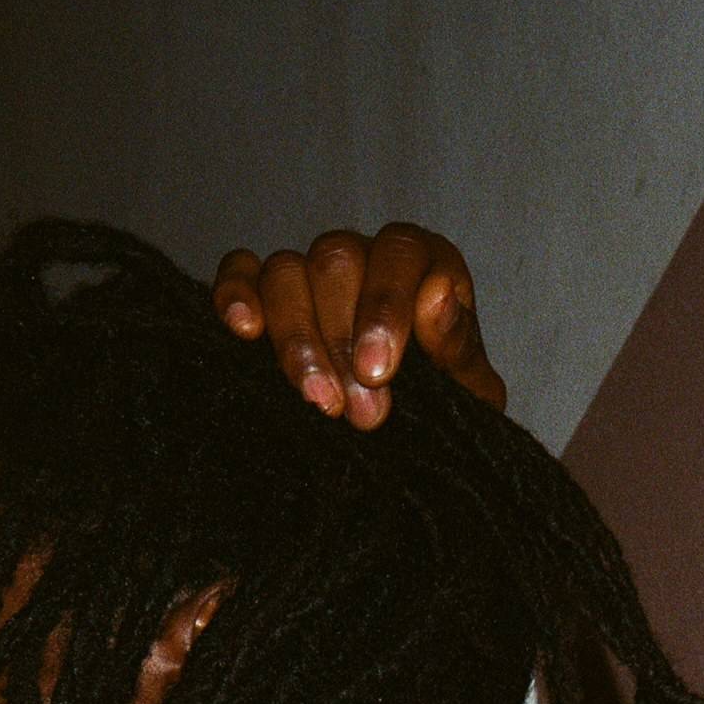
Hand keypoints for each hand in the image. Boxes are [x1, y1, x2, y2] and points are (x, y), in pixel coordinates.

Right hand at [212, 224, 505, 427]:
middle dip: (341, 340)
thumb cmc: (445, 408)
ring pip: (286, 271)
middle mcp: (364, 257)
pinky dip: (235, 293)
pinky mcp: (265, 294)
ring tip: (318, 400)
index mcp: (422, 263)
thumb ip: (456, 343)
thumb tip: (437, 294)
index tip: (378, 370)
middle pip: (336, 261)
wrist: (413, 449)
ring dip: (295, 337)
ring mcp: (311, 273)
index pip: (399, 254)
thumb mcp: (468, 389)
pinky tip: (244, 330)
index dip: (385, 306)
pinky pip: (241, 272)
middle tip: (361, 412)